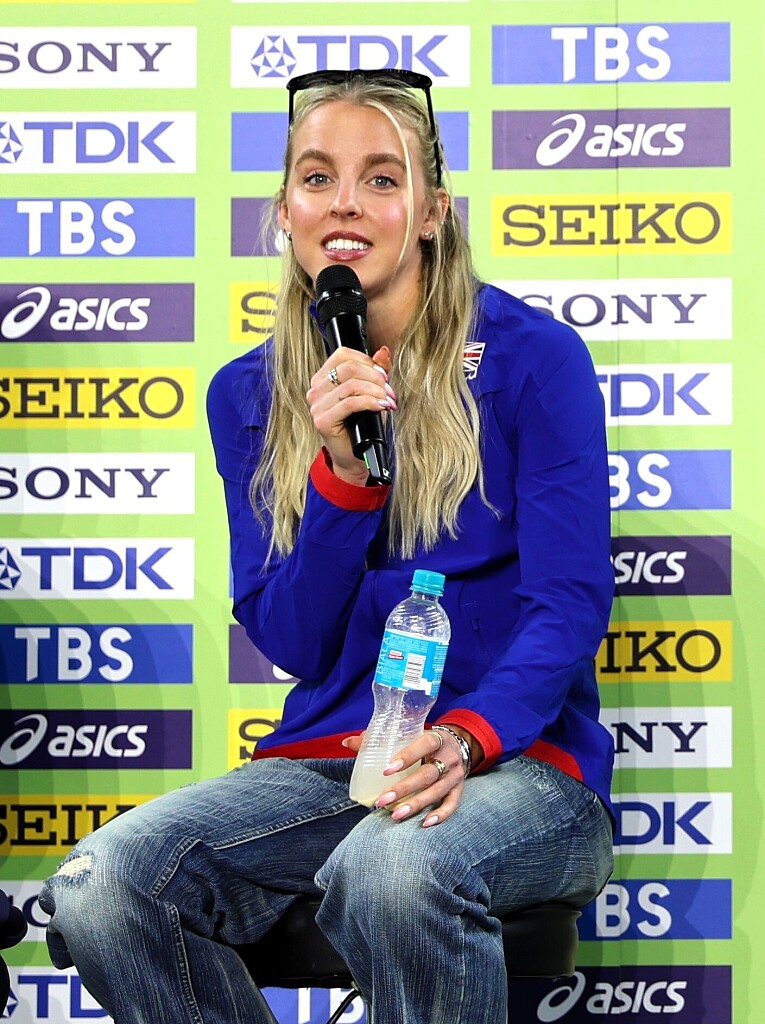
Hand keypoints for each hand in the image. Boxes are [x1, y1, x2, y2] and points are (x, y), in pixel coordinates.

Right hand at [306, 345, 394, 484]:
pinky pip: (350, 403)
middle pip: (349, 368)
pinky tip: (381, 407)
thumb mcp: (372, 392)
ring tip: (388, 401)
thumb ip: (376, 371)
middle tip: (389, 391)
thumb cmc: (363, 424)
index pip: (343, 355)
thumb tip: (384, 351)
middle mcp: (316, 389)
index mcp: (323, 378)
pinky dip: (370, 402)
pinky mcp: (322, 421)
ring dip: (376, 391)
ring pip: (351, 385)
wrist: (357, 455)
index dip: (367, 361)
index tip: (384, 376)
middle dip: (375, 377)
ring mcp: (316, 406)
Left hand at [345, 729, 468, 827]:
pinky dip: (440, 815)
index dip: (406, 757)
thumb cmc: (426, 741)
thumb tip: (347, 743)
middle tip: (381, 800)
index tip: (385, 771)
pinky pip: (452, 804)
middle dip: (404, 789)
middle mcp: (449, 757)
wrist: (460, 744)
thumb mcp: (410, 734)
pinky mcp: (460, 789)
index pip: (423, 745)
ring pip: (437, 792)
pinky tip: (424, 823)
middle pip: (427, 774)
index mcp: (437, 738)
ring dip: (416, 805)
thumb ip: (380, 739)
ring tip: (395, 815)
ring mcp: (456, 775)